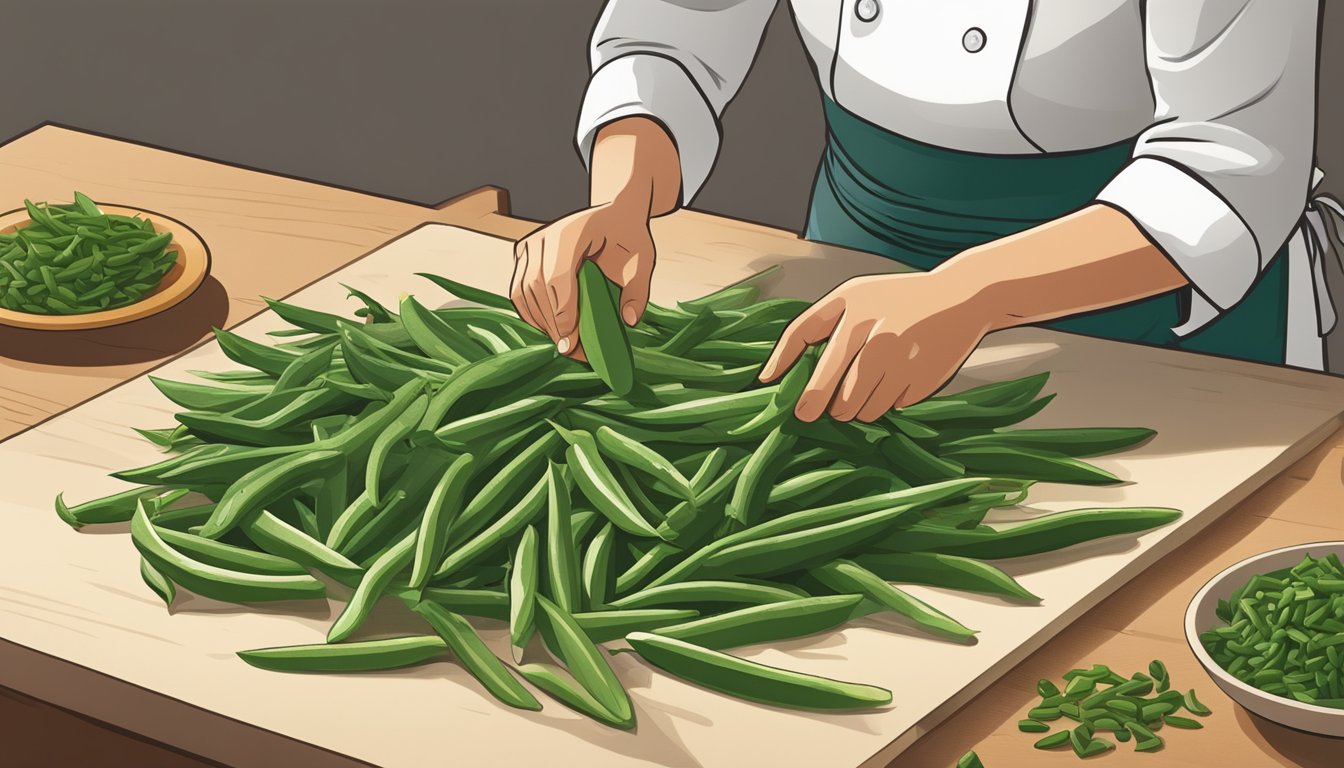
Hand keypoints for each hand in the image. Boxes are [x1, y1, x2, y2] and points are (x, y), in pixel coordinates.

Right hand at [511, 201, 654, 357]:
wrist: (613, 215)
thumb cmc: (626, 236)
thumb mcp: (642, 260)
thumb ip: (638, 290)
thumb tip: (629, 320)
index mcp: (572, 232)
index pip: (556, 277)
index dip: (561, 313)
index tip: (570, 343)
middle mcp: (544, 236)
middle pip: (537, 288)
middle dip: (552, 325)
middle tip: (570, 352)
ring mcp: (530, 244)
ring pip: (523, 292)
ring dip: (541, 323)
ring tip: (563, 344)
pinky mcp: (523, 255)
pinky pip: (519, 291)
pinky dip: (532, 315)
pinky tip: (551, 330)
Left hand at [759, 272, 991, 422]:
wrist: (961, 297)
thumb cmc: (898, 301)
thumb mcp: (856, 297)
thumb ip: (818, 326)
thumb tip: (773, 375)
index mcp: (852, 302)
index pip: (802, 333)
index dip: (781, 362)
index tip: (767, 384)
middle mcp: (873, 329)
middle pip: (829, 388)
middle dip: (814, 405)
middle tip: (809, 413)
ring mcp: (898, 358)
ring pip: (855, 407)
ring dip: (851, 408)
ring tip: (860, 390)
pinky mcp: (919, 380)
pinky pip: (885, 408)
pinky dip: (882, 404)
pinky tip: (892, 383)